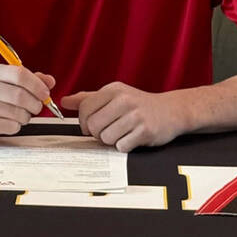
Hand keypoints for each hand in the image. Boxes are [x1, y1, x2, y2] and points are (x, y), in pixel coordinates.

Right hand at [0, 64, 55, 141]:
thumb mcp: (11, 82)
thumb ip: (33, 79)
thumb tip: (49, 81)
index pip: (19, 74)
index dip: (37, 85)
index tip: (45, 93)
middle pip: (20, 95)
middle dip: (35, 104)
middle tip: (37, 107)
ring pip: (18, 113)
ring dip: (26, 116)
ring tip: (21, 115)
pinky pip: (12, 126)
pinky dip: (17, 126)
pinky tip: (9, 122)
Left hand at [61, 84, 182, 151]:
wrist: (172, 111)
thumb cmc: (140, 104)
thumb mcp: (115, 95)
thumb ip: (88, 99)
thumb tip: (64, 101)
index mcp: (113, 90)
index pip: (85, 108)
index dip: (83, 122)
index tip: (90, 125)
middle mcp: (124, 100)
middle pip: (93, 126)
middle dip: (98, 133)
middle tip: (109, 130)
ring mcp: (136, 115)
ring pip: (106, 138)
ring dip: (112, 140)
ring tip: (123, 133)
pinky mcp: (145, 131)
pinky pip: (121, 146)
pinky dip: (125, 146)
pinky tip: (132, 138)